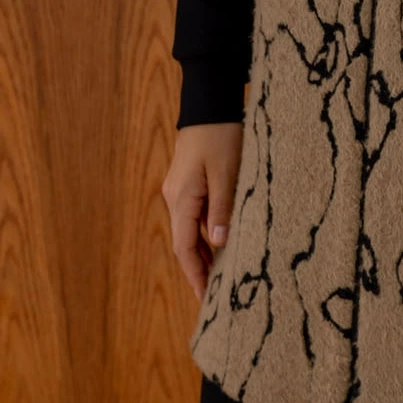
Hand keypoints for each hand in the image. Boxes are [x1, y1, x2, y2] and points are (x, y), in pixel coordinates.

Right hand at [162, 121, 243, 299]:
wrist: (209, 104)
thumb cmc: (221, 135)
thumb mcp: (227, 173)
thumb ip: (222, 209)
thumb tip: (219, 243)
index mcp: (182, 199)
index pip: (185, 247)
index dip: (195, 274)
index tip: (205, 298)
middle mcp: (176, 198)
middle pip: (185, 243)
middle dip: (198, 270)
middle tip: (215, 296)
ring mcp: (180, 190)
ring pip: (190, 231)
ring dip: (203, 254)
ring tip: (219, 277)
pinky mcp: (189, 183)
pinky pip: (195, 217)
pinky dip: (205, 235)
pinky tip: (220, 244)